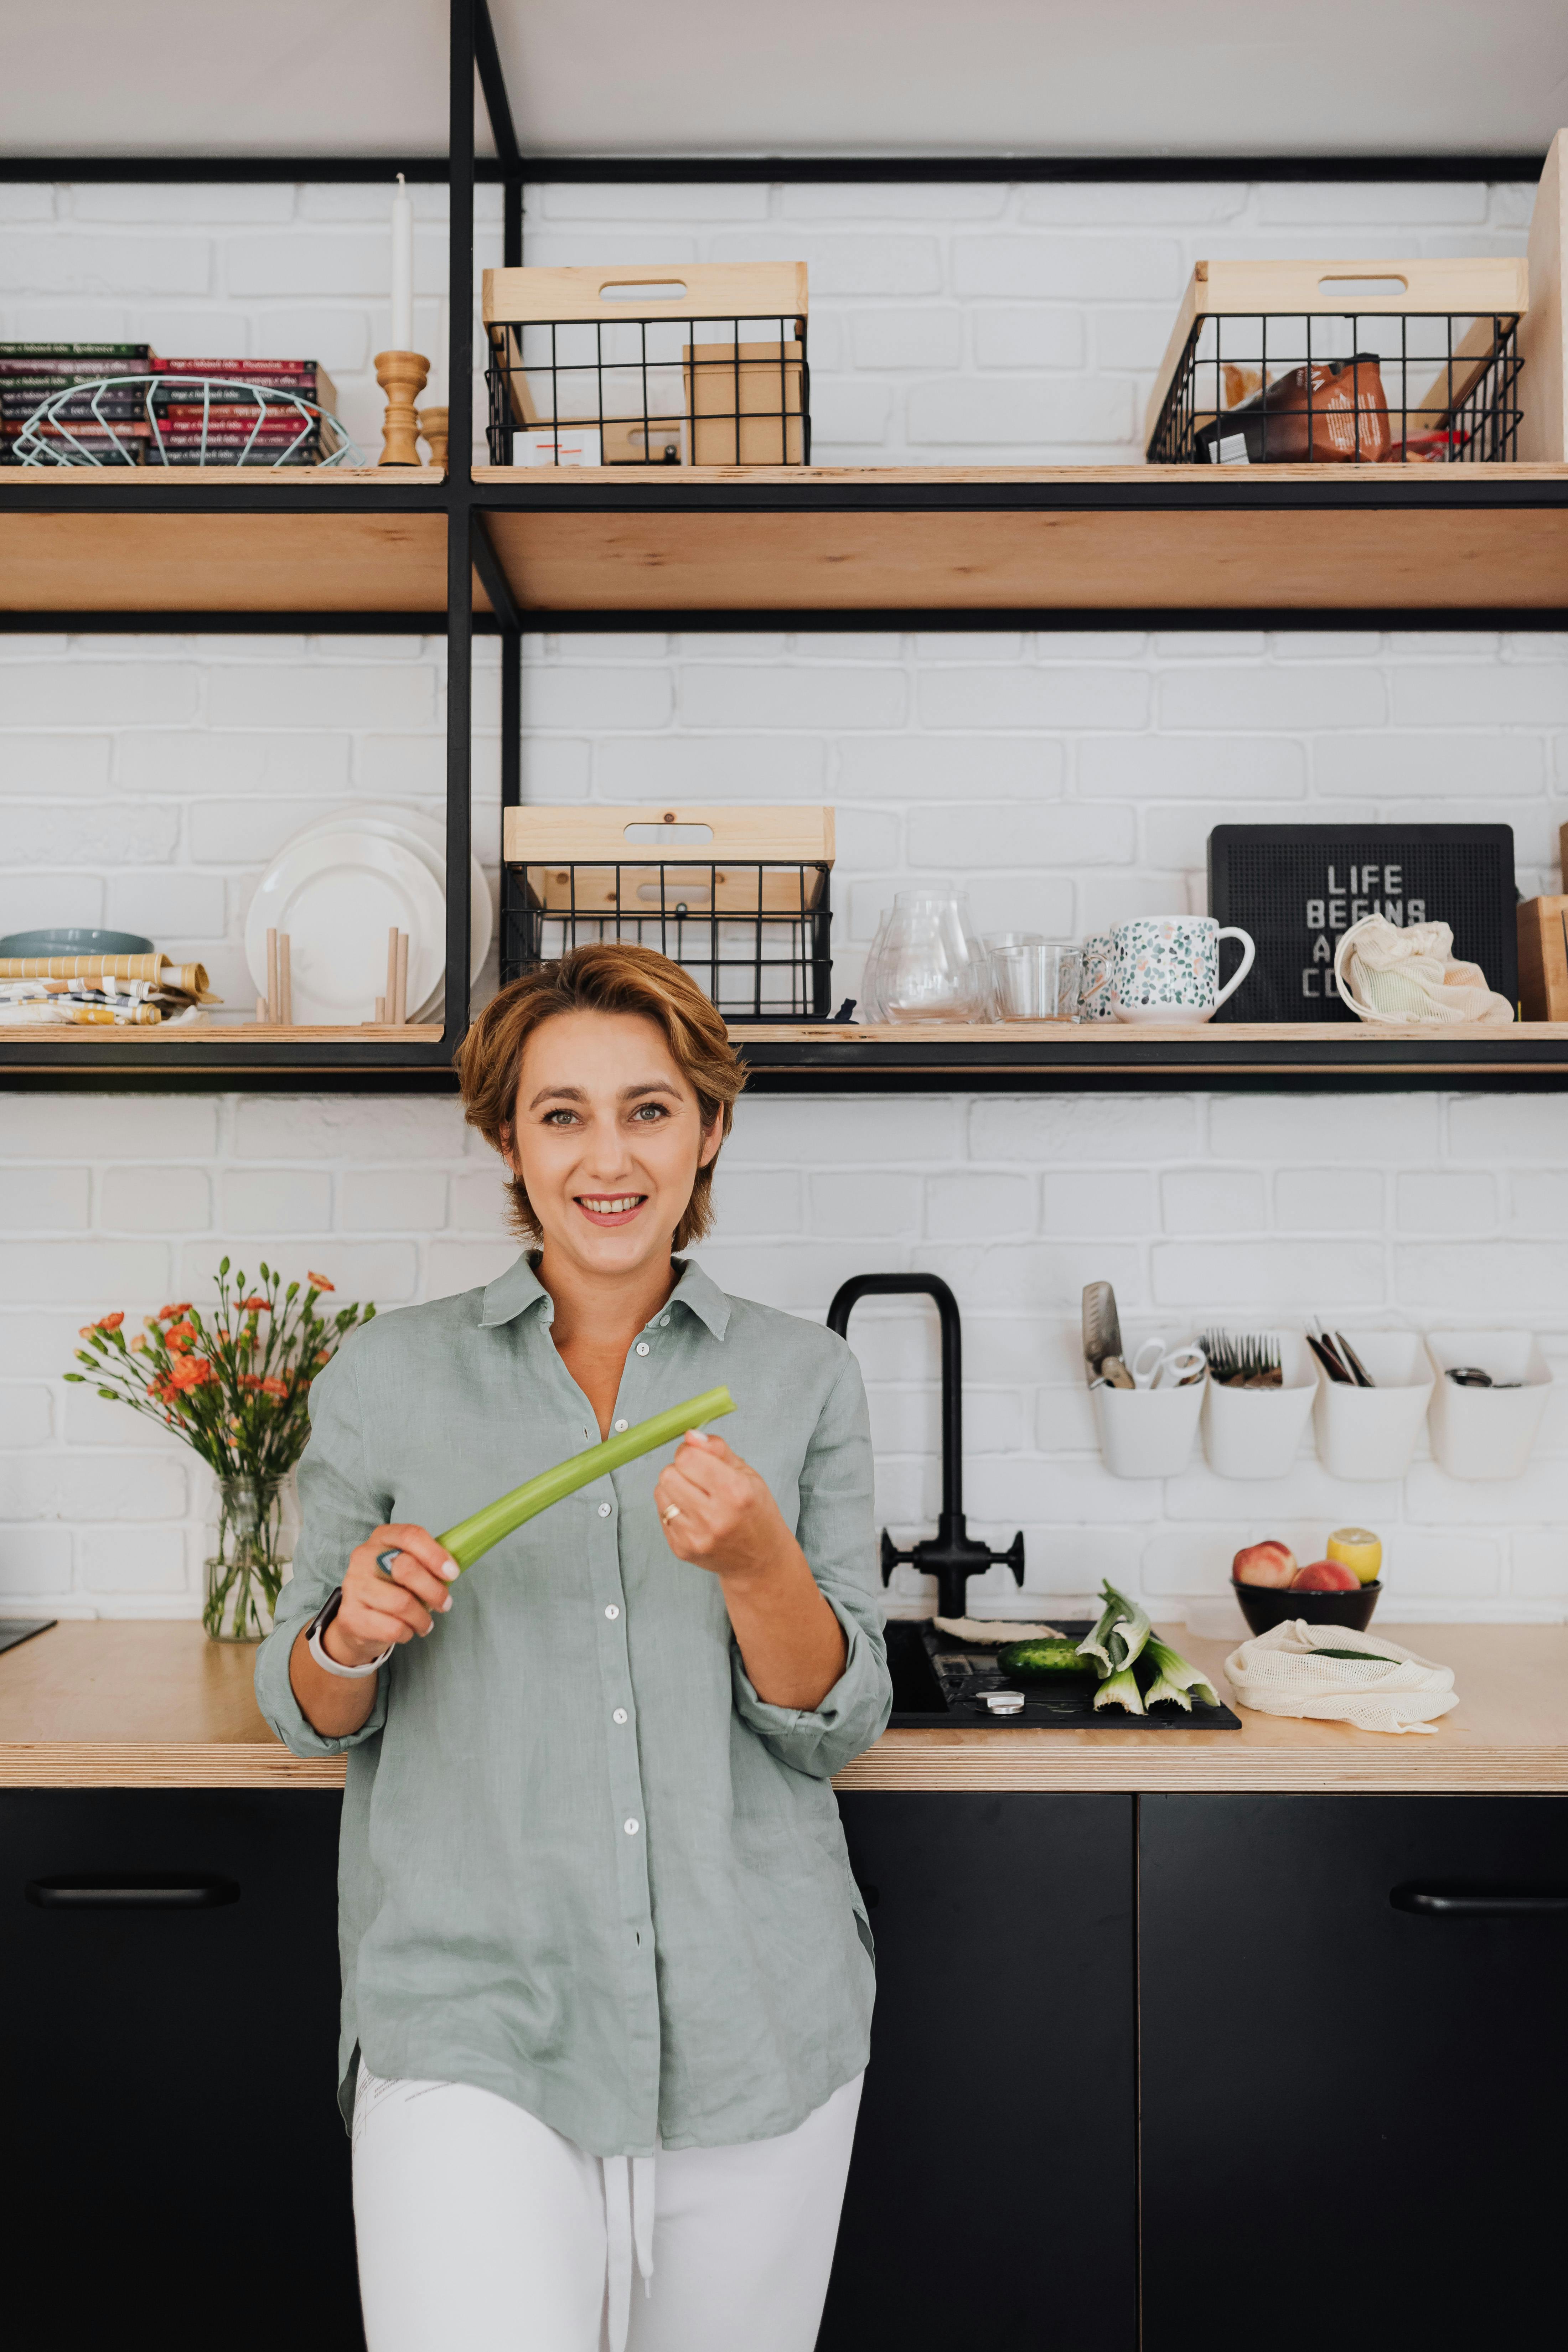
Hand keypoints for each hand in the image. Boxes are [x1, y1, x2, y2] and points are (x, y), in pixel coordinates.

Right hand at [327, 1523, 459, 1665]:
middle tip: (445, 1604)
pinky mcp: (350, 1616)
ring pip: (401, 1603)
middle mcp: (363, 1557)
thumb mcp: (407, 1569)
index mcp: (382, 1538)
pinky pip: (392, 1628)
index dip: (436, 1555)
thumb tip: (452, 1570)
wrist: (357, 1622)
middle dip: (434, 1590)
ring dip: (422, 1618)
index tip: (453, 1573)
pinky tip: (407, 1631)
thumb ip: (425, 1563)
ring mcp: (354, 1586)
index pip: (410, 1536)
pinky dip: (407, 1633)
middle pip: (407, 1568)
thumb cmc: (390, 1589)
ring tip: (425, 1623)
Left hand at [653, 1432, 794, 1588]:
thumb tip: (690, 1435)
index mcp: (735, 1492)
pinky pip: (661, 1514)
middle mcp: (714, 1516)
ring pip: (661, 1492)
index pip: (688, 1457)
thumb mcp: (748, 1475)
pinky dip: (673, 1508)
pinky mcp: (682, 1549)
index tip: (699, 1457)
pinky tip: (693, 1514)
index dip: (690, 1452)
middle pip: (669, 1474)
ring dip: (674, 1488)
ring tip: (696, 1496)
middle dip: (681, 1469)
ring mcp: (695, 1536)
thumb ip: (718, 1450)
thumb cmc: (756, 1513)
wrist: (759, 1561)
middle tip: (698, 1478)